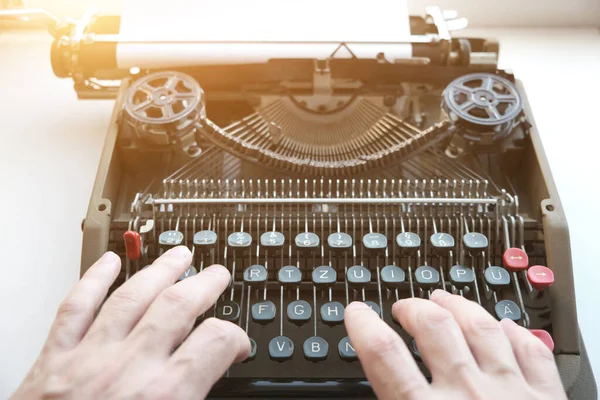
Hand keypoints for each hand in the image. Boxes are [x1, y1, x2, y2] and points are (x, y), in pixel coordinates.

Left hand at [12, 247, 249, 398]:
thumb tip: (205, 384)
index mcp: (164, 398)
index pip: (215, 344)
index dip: (235, 338)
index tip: (235, 344)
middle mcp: (129, 370)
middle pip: (178, 306)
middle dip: (204, 285)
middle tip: (216, 274)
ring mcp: (88, 360)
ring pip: (131, 297)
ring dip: (159, 272)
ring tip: (178, 256)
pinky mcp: (51, 362)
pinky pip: (75, 309)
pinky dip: (92, 281)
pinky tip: (107, 263)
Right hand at [344, 290, 565, 399]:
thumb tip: (386, 397)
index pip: (384, 355)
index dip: (364, 326)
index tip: (356, 312)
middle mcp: (468, 396)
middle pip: (433, 327)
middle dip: (412, 309)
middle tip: (402, 308)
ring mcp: (511, 393)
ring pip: (480, 326)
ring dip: (457, 306)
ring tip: (444, 299)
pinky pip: (531, 350)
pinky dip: (514, 332)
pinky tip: (505, 326)